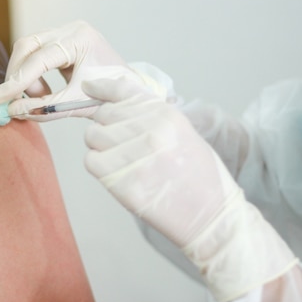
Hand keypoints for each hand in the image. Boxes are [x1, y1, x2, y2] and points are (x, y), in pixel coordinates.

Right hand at [0, 21, 143, 120]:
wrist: (128, 92)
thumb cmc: (109, 97)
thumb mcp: (75, 104)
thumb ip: (43, 108)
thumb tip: (10, 111)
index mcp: (80, 39)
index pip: (39, 58)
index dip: (17, 81)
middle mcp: (72, 29)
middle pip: (27, 46)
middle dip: (17, 76)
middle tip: (14, 101)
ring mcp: (66, 31)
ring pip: (27, 48)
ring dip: (26, 76)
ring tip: (40, 97)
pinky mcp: (60, 40)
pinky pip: (35, 53)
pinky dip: (33, 74)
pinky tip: (44, 91)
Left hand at [82, 76, 297, 301]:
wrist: (212, 215)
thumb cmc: (199, 176)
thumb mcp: (183, 132)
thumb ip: (151, 117)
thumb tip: (115, 105)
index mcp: (166, 114)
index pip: (123, 90)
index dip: (101, 86)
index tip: (89, 87)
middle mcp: (150, 129)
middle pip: (103, 114)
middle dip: (106, 127)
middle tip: (122, 145)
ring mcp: (135, 155)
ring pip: (93, 136)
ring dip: (101, 147)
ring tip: (124, 161)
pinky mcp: (122, 180)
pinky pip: (91, 161)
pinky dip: (99, 167)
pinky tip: (118, 175)